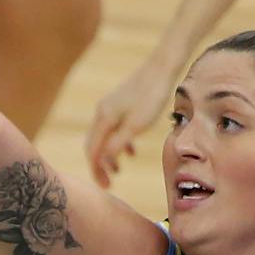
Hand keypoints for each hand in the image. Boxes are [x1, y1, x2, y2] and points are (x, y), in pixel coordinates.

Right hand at [85, 56, 178, 186]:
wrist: (162, 68)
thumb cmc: (151, 97)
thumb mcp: (136, 125)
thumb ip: (118, 144)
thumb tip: (103, 161)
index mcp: (104, 118)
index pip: (93, 151)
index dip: (97, 170)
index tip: (105, 186)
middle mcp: (102, 112)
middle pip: (94, 144)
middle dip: (100, 165)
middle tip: (108, 183)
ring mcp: (111, 107)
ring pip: (104, 137)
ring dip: (109, 155)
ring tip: (118, 169)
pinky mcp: (121, 104)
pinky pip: (114, 128)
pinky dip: (118, 143)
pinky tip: (131, 150)